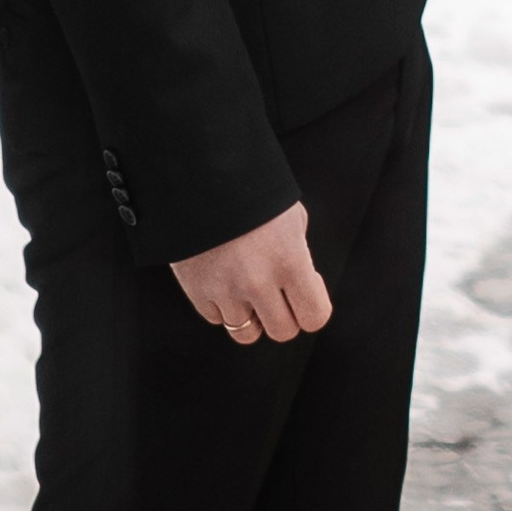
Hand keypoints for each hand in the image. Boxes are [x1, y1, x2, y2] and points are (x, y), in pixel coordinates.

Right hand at [171, 201, 330, 342]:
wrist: (199, 177)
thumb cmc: (249, 191)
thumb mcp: (290, 217)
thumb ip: (299, 254)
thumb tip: (300, 282)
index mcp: (289, 261)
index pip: (315, 317)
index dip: (312, 306)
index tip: (305, 289)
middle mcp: (258, 283)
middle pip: (282, 332)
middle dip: (283, 314)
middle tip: (276, 292)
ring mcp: (225, 291)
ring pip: (246, 333)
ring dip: (251, 316)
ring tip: (247, 288)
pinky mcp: (196, 292)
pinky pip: (216, 319)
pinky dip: (222, 306)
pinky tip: (224, 278)